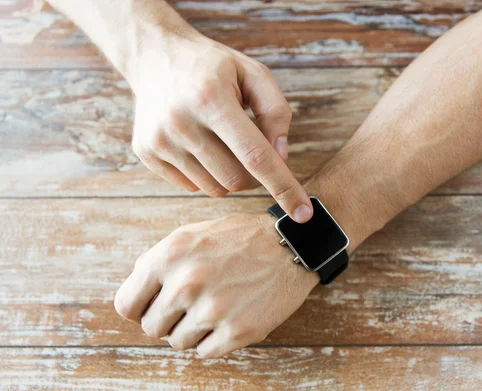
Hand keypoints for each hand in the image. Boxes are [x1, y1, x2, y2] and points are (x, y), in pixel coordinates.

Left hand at [114, 214, 318, 357]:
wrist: (290, 245)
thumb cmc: (239, 238)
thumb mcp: (192, 234)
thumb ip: (158, 262)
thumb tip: (135, 296)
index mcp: (170, 255)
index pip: (127, 305)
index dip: (139, 308)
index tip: (153, 307)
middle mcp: (188, 282)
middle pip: (152, 328)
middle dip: (167, 320)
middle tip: (190, 306)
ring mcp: (213, 309)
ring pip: (178, 343)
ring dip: (191, 331)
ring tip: (212, 309)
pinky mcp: (238, 331)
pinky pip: (204, 352)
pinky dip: (212, 340)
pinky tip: (227, 318)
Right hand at [127, 32, 312, 221]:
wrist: (154, 55)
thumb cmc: (212, 67)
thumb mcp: (253, 73)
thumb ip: (276, 112)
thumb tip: (281, 157)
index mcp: (212, 99)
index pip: (255, 156)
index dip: (283, 186)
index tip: (303, 213)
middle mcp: (181, 123)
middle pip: (237, 179)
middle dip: (256, 175)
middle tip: (254, 150)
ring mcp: (160, 141)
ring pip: (216, 188)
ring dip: (231, 174)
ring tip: (224, 142)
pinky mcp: (147, 153)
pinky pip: (192, 186)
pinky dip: (207, 174)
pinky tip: (201, 145)